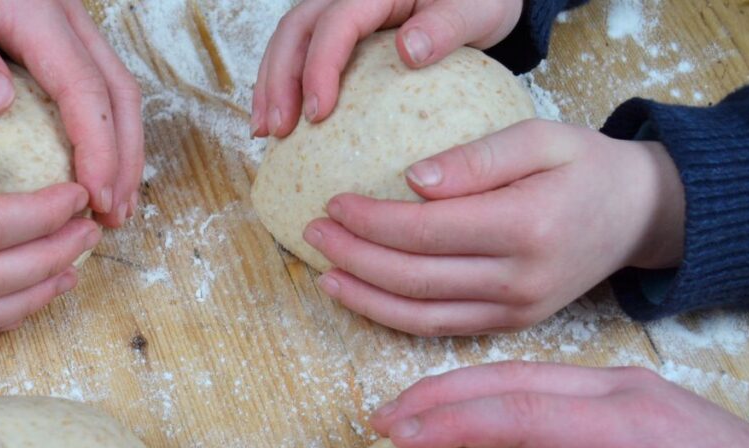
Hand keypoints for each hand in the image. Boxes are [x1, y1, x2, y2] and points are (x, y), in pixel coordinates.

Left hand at [0, 0, 143, 225]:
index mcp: (32, 8)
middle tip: (112, 216)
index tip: (94, 198)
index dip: (98, 148)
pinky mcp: (60, 41)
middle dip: (123, 160)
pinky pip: (97, 90)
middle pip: (117, 93)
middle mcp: (63, 15)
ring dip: (122, 152)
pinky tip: (93, 173)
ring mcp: (67, 27)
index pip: (82, 86)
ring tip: (111, 206)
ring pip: (116, 93)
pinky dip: (105, 137)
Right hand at [252, 0, 523, 136]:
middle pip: (297, 30)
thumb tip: (408, 51)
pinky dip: (284, 88)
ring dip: (271, 87)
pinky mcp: (337, 34)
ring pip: (288, 42)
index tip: (318, 113)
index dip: (319, 67)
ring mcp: (338, 12)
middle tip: (277, 130)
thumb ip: (445, 28)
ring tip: (266, 133)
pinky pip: (300, 55)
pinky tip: (279, 122)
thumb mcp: (475, 10)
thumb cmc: (481, 2)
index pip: (336, 22)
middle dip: (279, 81)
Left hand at [303, 120, 685, 336]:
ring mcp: (515, 311)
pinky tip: (361, 297)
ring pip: (419, 315)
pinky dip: (393, 317)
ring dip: (364, 297)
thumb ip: (478, 159)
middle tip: (314, 232)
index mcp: (526, 227)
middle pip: (414, 278)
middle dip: (355, 257)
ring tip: (323, 272)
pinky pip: (438, 329)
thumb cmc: (585, 167)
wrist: (636, 216)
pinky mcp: (510, 325)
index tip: (333, 202)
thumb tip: (411, 181)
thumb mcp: (541, 139)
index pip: (426, 231)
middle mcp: (519, 280)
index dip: (371, 222)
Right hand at [371, 361, 748, 447]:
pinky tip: (460, 412)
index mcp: (636, 429)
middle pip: (511, 379)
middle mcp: (624, 390)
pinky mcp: (620, 391)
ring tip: (402, 412)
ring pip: (521, 370)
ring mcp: (623, 383)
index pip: (525, 415)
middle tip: (379, 422)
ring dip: (458, 387)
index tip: (399, 438)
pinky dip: (488, 392)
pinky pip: (539, 381)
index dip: (455, 422)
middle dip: (440, 394)